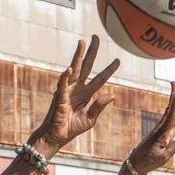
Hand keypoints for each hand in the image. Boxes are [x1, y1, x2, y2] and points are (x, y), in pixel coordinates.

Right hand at [31, 35, 119, 154]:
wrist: (56, 137)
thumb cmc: (71, 128)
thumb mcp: (90, 119)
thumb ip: (99, 106)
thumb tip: (112, 95)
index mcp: (86, 94)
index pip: (100, 79)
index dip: (109, 70)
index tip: (118, 60)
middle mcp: (77, 89)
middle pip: (86, 66)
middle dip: (91, 52)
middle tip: (96, 37)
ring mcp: (68, 91)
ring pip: (74, 70)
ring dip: (78, 56)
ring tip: (82, 42)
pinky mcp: (59, 97)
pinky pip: (62, 85)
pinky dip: (65, 78)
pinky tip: (69, 69)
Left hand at [126, 83, 174, 174]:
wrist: (134, 166)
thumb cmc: (148, 162)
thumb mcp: (163, 156)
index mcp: (162, 134)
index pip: (171, 115)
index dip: (174, 103)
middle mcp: (161, 130)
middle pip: (170, 111)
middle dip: (174, 97)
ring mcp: (160, 133)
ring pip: (170, 118)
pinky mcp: (160, 138)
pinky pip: (170, 128)